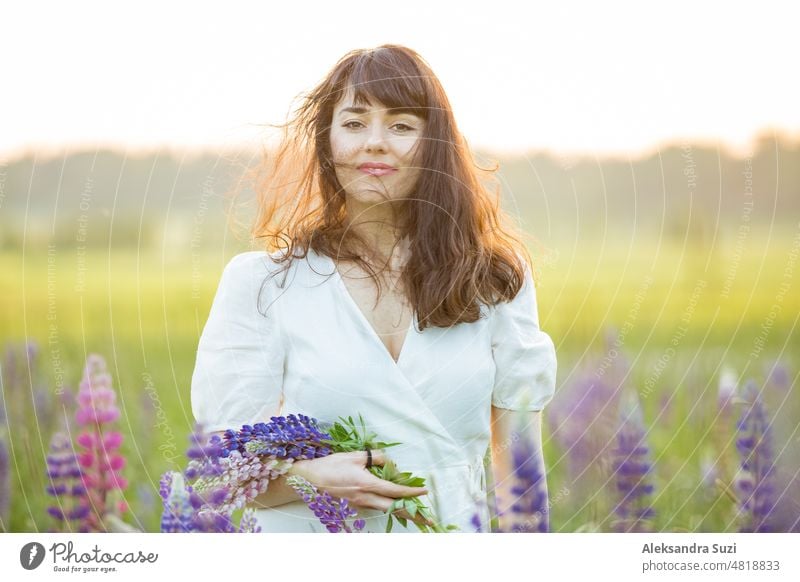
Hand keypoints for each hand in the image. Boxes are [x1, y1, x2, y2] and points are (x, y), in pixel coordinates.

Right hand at [287, 449, 433, 527]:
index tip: (424, 492)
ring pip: (386, 510)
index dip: (411, 492)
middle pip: (394, 509)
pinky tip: (396, 505)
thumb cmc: (330, 465)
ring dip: (402, 511)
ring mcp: (359, 503)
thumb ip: (375, 457)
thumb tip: (390, 462)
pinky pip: (376, 507)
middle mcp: (364, 497)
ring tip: (418, 513)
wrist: (309, 480)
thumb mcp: (354, 456)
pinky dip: (389, 507)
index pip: (394, 490)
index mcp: (365, 483)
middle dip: (412, 514)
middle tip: (428, 519)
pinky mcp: (355, 505)